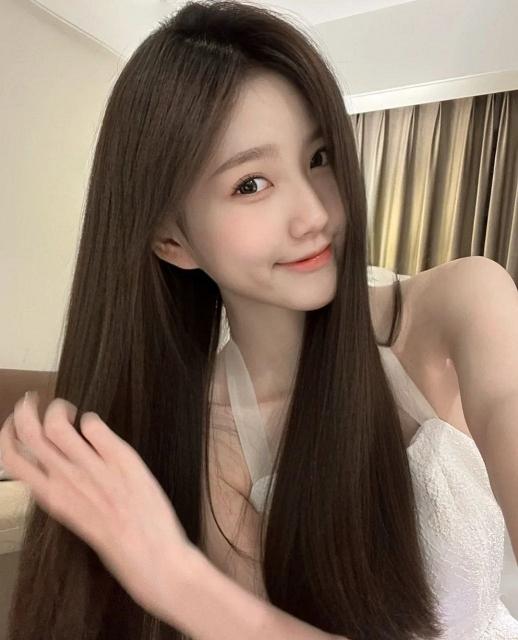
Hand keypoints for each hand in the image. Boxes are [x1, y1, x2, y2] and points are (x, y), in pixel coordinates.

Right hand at [0, 392, 196, 616]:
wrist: (153, 557)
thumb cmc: (118, 544)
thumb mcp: (78, 519)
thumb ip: (66, 492)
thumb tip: (61, 466)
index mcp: (53, 499)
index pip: (12, 459)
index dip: (8, 434)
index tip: (14, 423)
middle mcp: (66, 480)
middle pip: (30, 433)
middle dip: (25, 409)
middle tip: (32, 400)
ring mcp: (93, 468)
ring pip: (57, 424)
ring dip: (58, 407)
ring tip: (68, 409)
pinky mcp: (120, 459)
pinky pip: (95, 424)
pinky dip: (91, 419)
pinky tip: (98, 426)